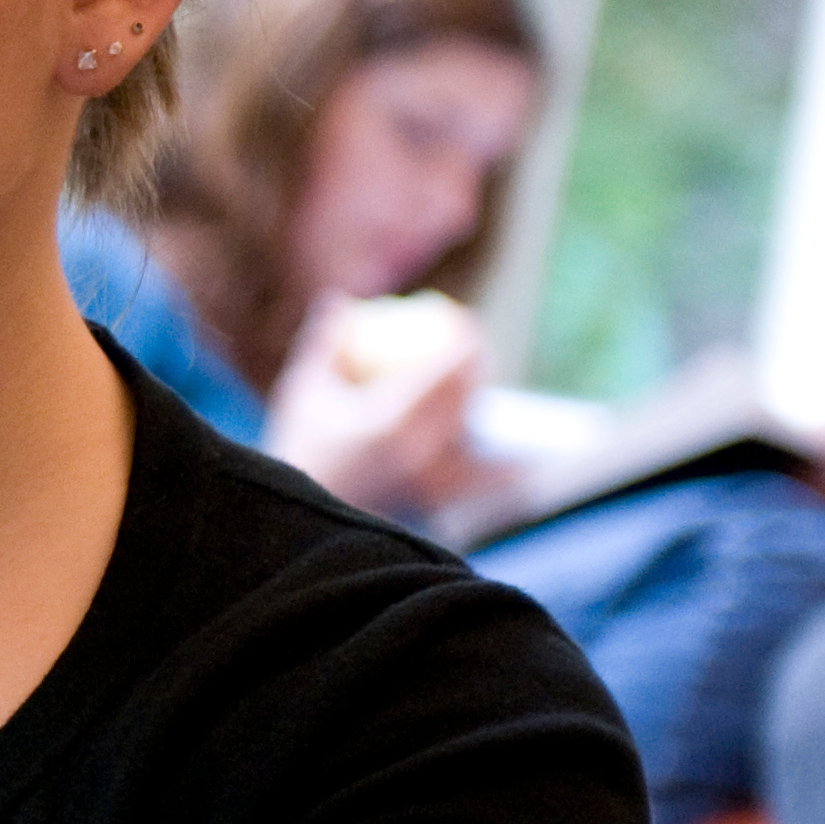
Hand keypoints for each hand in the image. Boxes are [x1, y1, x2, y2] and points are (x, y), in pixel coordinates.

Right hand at [263, 291, 488, 516]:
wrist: (299, 523)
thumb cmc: (297, 451)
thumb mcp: (302, 393)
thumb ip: (325, 344)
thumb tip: (339, 301)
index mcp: (388, 420)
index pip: (442, 369)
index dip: (461, 339)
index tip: (463, 320)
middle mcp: (417, 451)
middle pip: (465, 396)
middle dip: (475, 364)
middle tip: (472, 345)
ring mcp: (429, 481)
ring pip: (472, 432)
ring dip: (478, 403)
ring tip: (475, 383)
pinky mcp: (434, 503)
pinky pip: (480, 480)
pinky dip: (502, 471)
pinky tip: (527, 464)